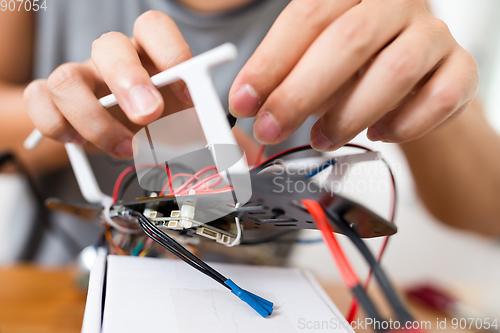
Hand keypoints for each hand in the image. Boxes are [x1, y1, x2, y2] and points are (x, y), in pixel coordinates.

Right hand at [23, 11, 191, 157]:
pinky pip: (39, 98)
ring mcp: (81, 77)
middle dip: (128, 81)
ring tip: (125, 147)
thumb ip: (204, 127)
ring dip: (94, 118)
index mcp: (149, 55)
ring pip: (65, 77)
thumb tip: (232, 149)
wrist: (130, 141)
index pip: (153, 27)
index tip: (190, 95)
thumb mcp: (189, 127)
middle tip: (150, 116)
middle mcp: (113, 60)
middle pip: (107, 44)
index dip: (171, 53)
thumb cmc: (163, 128)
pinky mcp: (53, 99)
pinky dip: (56, 124)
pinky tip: (79, 142)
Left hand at [229, 0, 478, 150]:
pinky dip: (403, 125)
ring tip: (322, 139)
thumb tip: (248, 103)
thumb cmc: (355, 66)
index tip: (243, 101)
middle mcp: (395, 4)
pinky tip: (379, 133)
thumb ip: (282, 77)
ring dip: (349, 116)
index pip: (307, 16)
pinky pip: (440, 97)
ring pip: (395, 70)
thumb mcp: (312, 62)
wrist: (412, 75)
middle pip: (348, 40)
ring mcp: (432, 33)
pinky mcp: (459, 68)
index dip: (270, 63)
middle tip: (271, 128)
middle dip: (301, 93)